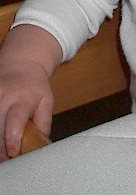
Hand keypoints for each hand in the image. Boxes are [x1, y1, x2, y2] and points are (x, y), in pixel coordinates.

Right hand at [0, 24, 60, 160]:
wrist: (20, 64)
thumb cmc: (34, 85)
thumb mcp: (46, 100)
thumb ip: (44, 121)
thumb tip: (42, 141)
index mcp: (22, 99)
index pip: (14, 122)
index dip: (12, 141)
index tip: (14, 152)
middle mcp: (3, 99)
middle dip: (1, 148)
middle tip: (9, 157)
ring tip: (3, 148)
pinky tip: (0, 135)